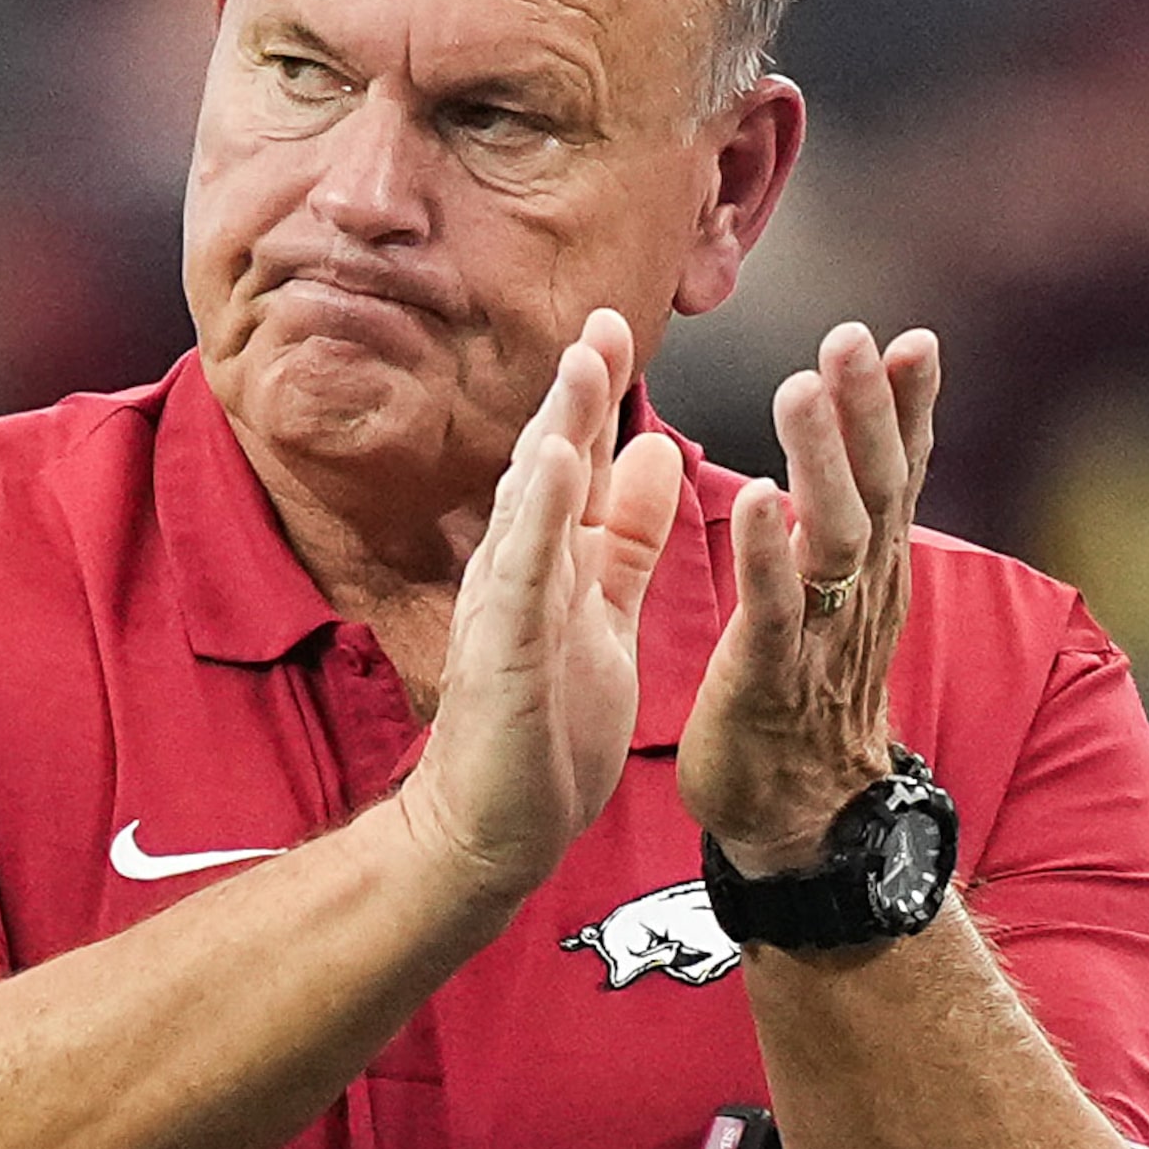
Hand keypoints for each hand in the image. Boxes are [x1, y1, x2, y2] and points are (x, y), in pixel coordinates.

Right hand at [399, 308, 683, 906]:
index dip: (599, 394)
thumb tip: (650, 452)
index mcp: (554, 560)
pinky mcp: (499, 649)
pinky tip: (547, 462)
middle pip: (551, 462)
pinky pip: (520, 572)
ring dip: (555, 430)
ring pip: (530, 502)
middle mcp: (523, 569)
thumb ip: (622, 536)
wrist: (497, 830)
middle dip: (577, 390)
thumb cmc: (546, 729)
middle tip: (603, 318)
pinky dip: (534, 514)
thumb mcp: (602, 612)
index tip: (621, 326)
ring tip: (581, 364)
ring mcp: (506, 606)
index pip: (577, 460)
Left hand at [678, 322, 939, 872]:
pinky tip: (759, 497)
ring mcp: (821, 634)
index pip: (899, 472)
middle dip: (868, 408)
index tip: (913, 339)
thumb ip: (850, 522)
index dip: (908, 407)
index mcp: (872, 568)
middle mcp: (861, 592)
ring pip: (833, 533)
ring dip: (819, 458)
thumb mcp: (842, 598)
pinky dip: (769, 551)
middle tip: (854, 337)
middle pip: (878, 486)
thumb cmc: (811, 695)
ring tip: (800, 387)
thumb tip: (861, 446)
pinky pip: (775, 607)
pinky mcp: (771, 677)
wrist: (804, 821)